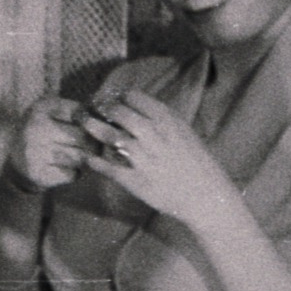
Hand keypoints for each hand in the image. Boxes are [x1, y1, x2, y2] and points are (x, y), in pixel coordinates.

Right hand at [6, 97, 91, 190]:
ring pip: (80, 157)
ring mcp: (36, 152)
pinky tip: (64, 168)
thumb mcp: (53, 114)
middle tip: (91, 146)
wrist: (16, 161)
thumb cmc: (43, 134)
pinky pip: (72, 174)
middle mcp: (37, 127)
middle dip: (92, 143)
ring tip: (75, 156)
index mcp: (42, 107)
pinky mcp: (39, 174)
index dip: (91, 122)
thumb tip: (108, 119)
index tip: (92, 127)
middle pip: (83, 137)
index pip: (81, 112)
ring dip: (83, 159)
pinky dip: (73, 173)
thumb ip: (78, 113)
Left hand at [79, 90, 240, 230]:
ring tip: (85, 124)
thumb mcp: (182, 130)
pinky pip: (107, 167)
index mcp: (166, 120)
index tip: (107, 98)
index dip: (116, 95)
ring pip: (108, 136)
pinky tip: (87, 158)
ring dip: (92, 127)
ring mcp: (142, 158)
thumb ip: (160, 116)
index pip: (132, 97)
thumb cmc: (195, 161)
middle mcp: (153, 135)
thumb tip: (134, 103)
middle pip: (117, 112)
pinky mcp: (135, 180)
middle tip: (91, 108)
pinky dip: (94, 161)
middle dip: (100, 107)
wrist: (205, 195)